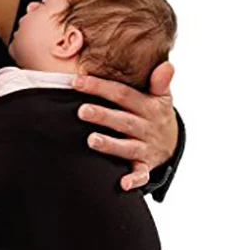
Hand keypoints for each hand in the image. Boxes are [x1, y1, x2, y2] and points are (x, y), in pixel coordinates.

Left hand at [74, 61, 177, 191]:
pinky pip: (141, 174)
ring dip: (110, 145)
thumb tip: (167, 65)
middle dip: (103, 116)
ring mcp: (146, 147)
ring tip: (91, 140)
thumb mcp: (162, 96)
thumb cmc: (156, 113)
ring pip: (128, 147)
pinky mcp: (146, 166)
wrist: (172, 142)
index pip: (122, 94)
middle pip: (123, 121)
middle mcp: (146, 127)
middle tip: (82, 111)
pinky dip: (133, 180)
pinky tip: (122, 184)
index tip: (77, 82)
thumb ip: (160, 82)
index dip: (100, 87)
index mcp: (147, 106)